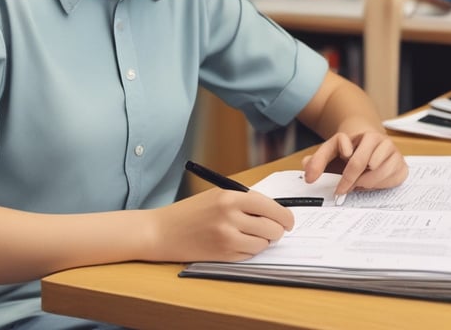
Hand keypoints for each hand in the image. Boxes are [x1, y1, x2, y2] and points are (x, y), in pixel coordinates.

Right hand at [148, 187, 293, 262]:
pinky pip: (250, 255)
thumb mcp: (216, 195)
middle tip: (272, 229)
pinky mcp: (223, 255)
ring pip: (263, 244)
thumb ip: (244, 200)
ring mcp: (227, 238)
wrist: (162, 231)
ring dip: (262, 242)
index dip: (285, 216)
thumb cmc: (190, 212)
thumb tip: (275, 210)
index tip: (288, 220)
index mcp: (230, 197)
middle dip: (276, 230)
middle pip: (272, 228)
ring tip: (249, 235)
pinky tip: (236, 243)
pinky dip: (249, 251)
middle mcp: (230, 217)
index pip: (271, 207)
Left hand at [301, 131, 407, 194]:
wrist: (373, 148)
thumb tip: (309, 177)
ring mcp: (390, 149)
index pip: (341, 141)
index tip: (341, 162)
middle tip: (341, 190)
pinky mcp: (401, 162)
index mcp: (355, 134)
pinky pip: (391, 178)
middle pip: (359, 162)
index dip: (341, 151)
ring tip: (360, 182)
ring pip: (376, 172)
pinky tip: (374, 181)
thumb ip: (318, 162)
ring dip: (365, 182)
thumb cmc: (350, 153)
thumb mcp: (332, 153)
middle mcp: (374, 138)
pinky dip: (380, 184)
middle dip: (348, 179)